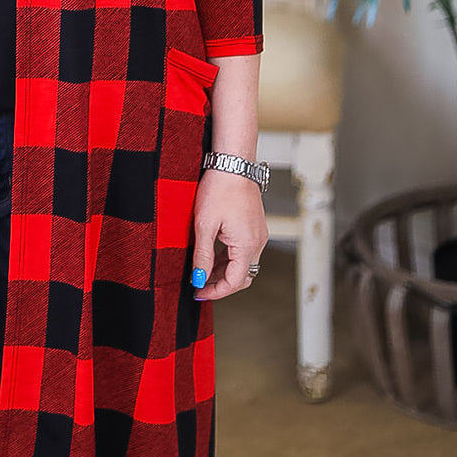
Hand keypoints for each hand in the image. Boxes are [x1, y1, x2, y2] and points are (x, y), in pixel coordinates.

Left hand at [190, 169, 266, 300]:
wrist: (233, 163)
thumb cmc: (219, 189)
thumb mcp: (204, 225)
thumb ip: (203, 255)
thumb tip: (199, 279)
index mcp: (247, 245)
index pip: (235, 282)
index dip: (215, 291)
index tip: (198, 292)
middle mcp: (258, 242)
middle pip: (242, 276)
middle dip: (221, 284)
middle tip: (199, 285)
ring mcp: (258, 234)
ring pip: (243, 263)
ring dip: (225, 271)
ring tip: (202, 270)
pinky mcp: (255, 226)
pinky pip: (244, 250)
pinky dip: (230, 258)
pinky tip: (213, 255)